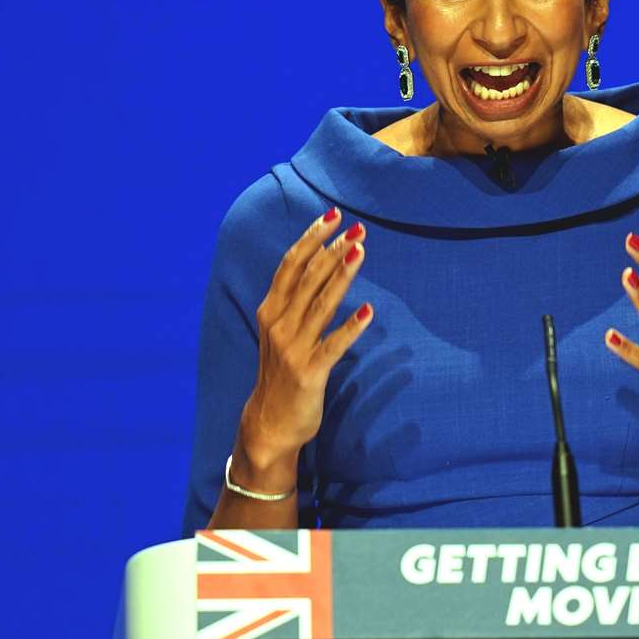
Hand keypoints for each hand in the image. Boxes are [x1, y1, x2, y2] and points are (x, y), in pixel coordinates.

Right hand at [240, 207, 372, 467]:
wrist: (270, 423)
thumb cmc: (281, 373)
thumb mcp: (281, 331)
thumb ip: (296, 302)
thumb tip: (322, 263)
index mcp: (270, 310)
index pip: (290, 265)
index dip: (311, 238)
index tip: (333, 215)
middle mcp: (278, 324)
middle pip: (307, 278)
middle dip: (332, 250)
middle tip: (357, 228)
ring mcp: (292, 348)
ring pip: (321, 303)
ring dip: (342, 276)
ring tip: (360, 252)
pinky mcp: (309, 371)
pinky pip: (334, 345)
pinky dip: (351, 327)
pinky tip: (369, 311)